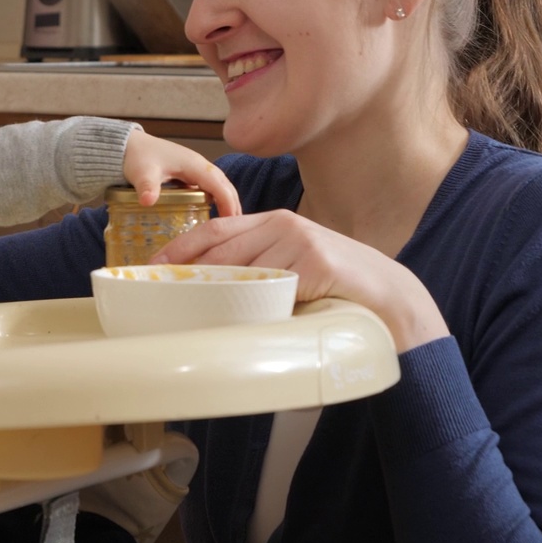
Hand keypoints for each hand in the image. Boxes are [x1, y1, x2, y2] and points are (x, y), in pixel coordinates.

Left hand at [122, 130, 241, 216]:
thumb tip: (148, 201)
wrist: (128, 145)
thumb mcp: (142, 172)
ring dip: (227, 202)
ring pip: (219, 186)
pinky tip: (213, 215)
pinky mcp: (189, 174)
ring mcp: (195, 169)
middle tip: (239, 230)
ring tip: (231, 226)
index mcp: (194, 165)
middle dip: (233, 206)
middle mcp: (199, 165)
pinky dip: (217, 200)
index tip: (232, 224)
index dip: (228, 204)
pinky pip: (210, 187)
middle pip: (225, 186)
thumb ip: (147, 186)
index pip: (220, 186)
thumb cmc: (137, 156)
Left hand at [149, 209, 449, 351]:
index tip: (152, 266)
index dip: (179, 248)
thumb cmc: (337, 286)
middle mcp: (284, 226)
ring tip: (193, 317)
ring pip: (242, 274)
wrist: (389, 296)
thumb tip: (210, 290)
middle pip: (221, 253)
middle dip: (189, 276)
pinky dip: (254, 307)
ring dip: (219, 298)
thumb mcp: (293, 266)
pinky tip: (241, 321)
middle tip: (162, 297)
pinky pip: (272, 290)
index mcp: (275, 222)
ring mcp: (300, 243)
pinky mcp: (315, 265)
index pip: (215, 230)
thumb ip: (259, 268)